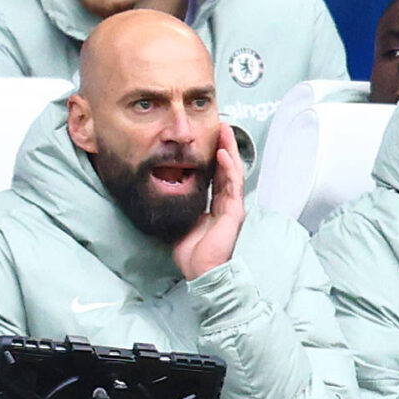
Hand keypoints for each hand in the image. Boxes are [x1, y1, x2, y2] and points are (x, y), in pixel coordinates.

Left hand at [171, 134, 245, 280]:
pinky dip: (228, 168)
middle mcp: (225, 205)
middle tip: (220, 126)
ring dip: (228, 149)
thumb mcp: (181, 221)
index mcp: (213, 207)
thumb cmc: (191, 253)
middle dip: (224, 146)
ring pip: (232, 172)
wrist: (202, 272)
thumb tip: (163, 190)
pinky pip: (231, 185)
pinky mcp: (234, 212)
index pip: (215, 176)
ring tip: (224, 130)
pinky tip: (223, 153)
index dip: (213, 157)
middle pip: (226, 169)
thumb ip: (179, 205)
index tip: (208, 138)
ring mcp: (232, 207)